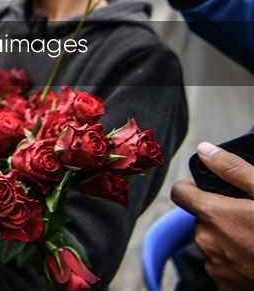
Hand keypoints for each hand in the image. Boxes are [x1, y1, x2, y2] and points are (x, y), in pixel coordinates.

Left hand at [171, 142, 253, 289]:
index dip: (192, 187)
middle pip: (201, 218)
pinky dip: (233, 261)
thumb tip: (204, 150)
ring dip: (226, 238)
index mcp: (212, 214)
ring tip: (253, 237)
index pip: (181, 192)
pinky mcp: (225, 284)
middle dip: (219, 215)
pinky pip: (220, 266)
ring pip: (211, 241)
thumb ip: (232, 169)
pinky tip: (252, 257)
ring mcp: (215, 264)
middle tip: (246, 217)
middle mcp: (206, 239)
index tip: (207, 189)